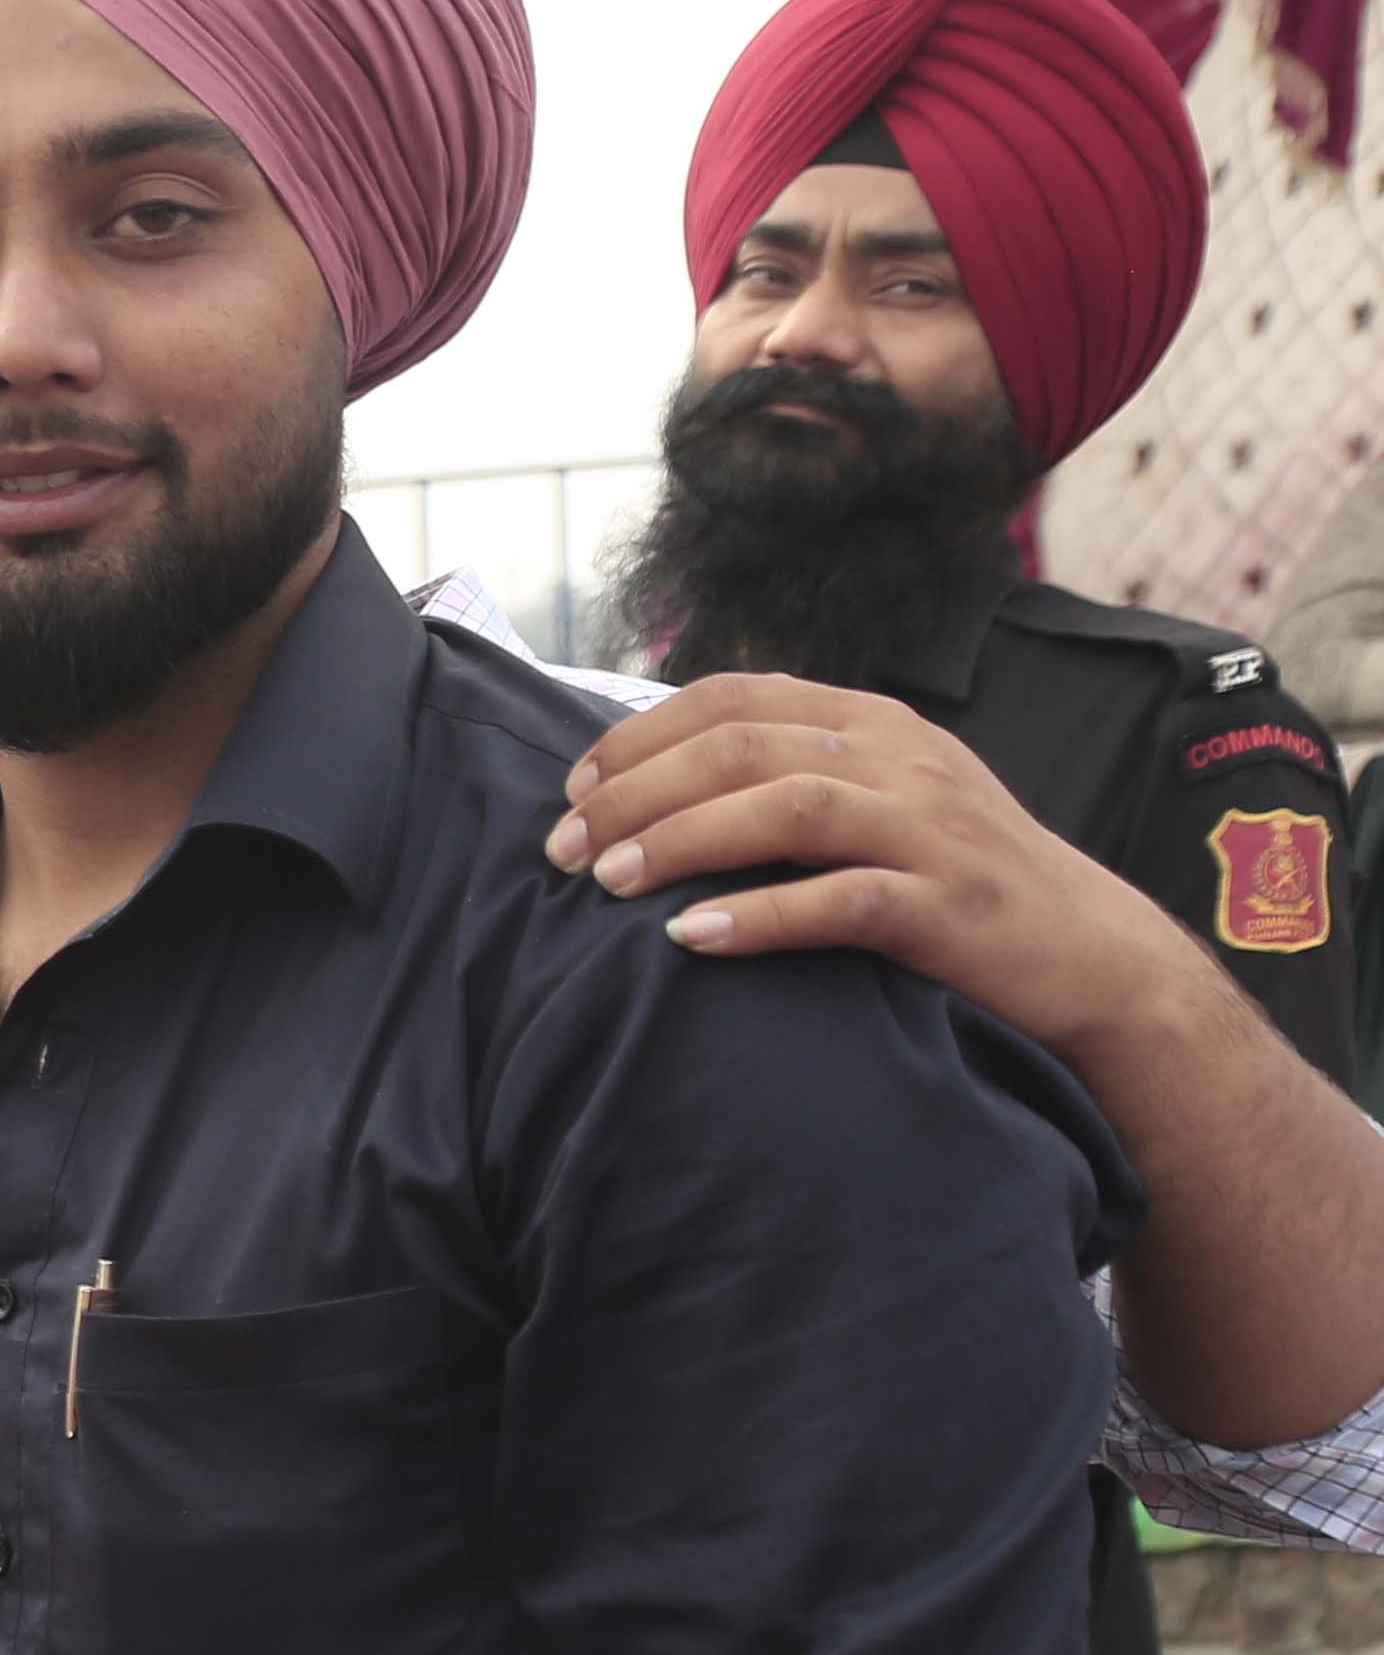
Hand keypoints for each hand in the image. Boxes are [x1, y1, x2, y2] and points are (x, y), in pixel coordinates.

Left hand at [550, 673, 1187, 1058]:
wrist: (1094, 957)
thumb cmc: (959, 883)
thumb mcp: (883, 803)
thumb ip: (795, 776)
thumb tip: (657, 784)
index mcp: (877, 723)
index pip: (736, 698)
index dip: (641, 736)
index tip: (571, 787)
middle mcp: (904, 759)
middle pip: (743, 747)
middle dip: (636, 793)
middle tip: (560, 848)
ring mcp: (932, 829)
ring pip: (787, 808)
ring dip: (681, 841)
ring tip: (604, 881)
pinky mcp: (951, 908)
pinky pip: (842, 901)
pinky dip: (759, 916)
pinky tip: (688, 938)